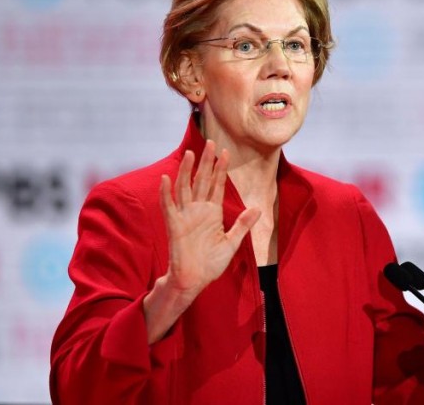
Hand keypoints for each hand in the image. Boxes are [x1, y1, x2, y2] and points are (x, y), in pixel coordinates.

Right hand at [159, 140, 260, 299]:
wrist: (194, 280)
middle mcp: (198, 211)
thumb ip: (242, 224)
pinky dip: (166, 192)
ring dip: (188, 171)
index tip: (225, 152)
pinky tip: (166, 177)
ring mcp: (185, 216)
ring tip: (193, 153)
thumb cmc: (211, 263)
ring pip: (185, 188)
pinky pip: (168, 206)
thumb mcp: (232, 242)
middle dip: (207, 162)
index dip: (221, 169)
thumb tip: (257, 208)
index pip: (217, 185)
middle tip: (211, 142)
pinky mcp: (174, 226)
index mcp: (212, 213)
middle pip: (202, 181)